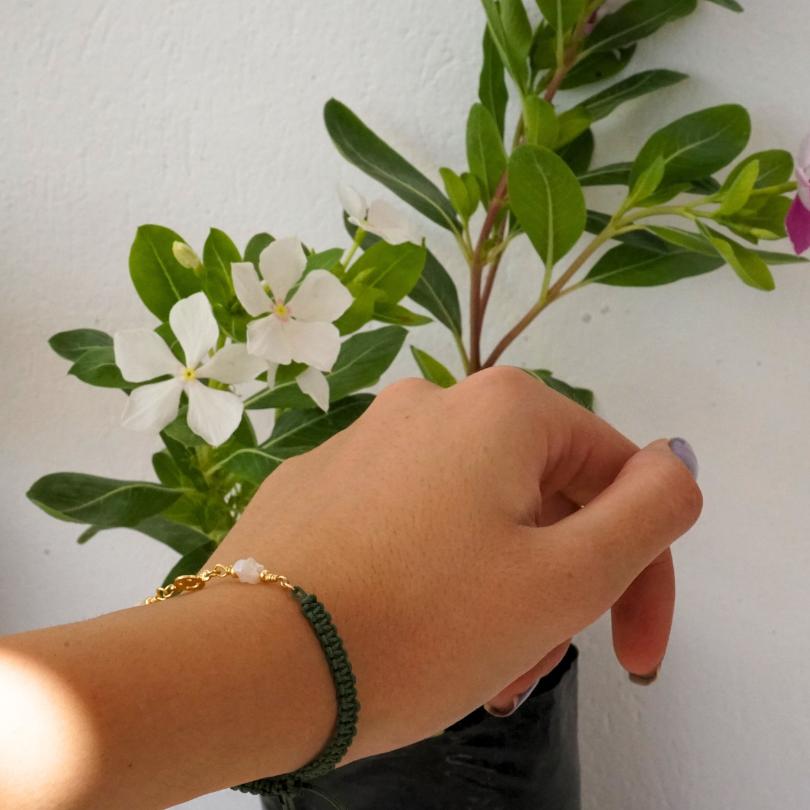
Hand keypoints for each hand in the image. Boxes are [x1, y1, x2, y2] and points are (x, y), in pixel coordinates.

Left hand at [215, 367, 701, 763]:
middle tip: (537, 663)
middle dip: (558, 584)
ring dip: (496, 588)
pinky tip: (409, 635)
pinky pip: (404, 523)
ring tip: (475, 665)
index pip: (614, 477)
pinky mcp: (316, 484)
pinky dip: (431, 574)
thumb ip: (649, 509)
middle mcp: (429, 404)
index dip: (641, 569)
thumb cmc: (423, 623)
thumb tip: (670, 463)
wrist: (247, 662)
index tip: (631, 651)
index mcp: (501, 409)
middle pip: (537, 496)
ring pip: (470, 515)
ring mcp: (363, 441)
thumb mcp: (567, 578)